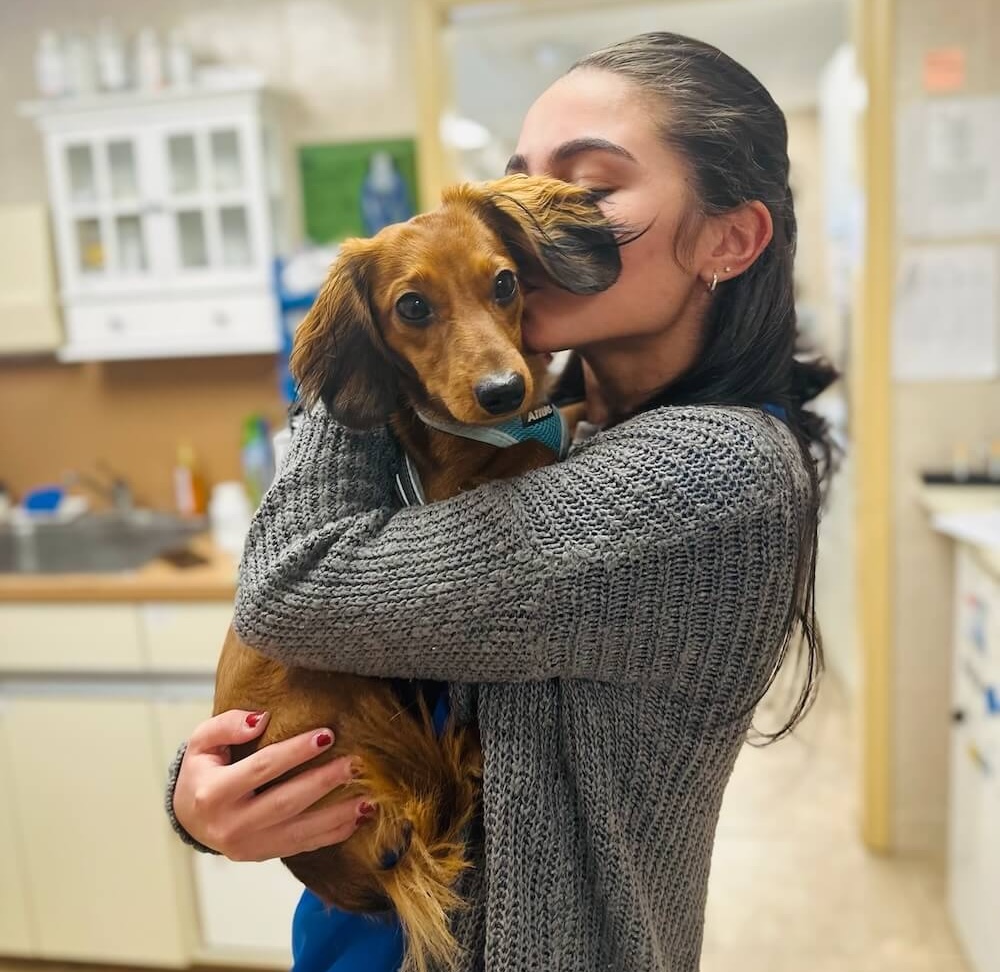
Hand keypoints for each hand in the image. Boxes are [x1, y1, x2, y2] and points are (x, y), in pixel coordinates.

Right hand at [172, 709, 371, 861]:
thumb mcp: (201, 742)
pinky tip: (358, 818)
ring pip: (301, 831)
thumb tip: (260, 720)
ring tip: (369, 797)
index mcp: (213, 794)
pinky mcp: (264, 855)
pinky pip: (305, 846)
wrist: (189, 819)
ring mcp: (249, 845)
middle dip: (324, 782)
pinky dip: (334, 833)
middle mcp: (231, 825)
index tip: (327, 734)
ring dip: (338, 815)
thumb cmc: (202, 771)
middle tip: (355, 763)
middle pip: (286, 802)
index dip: (295, 751)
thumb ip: (226, 726)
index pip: (262, 768)